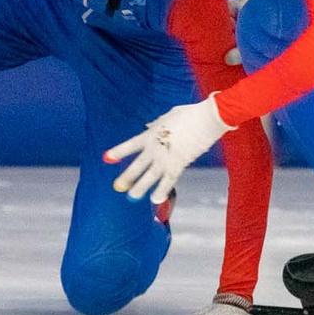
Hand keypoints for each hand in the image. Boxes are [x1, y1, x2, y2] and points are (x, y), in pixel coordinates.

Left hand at [105, 97, 229, 203]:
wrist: (206, 119)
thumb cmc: (190, 114)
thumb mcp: (169, 116)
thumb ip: (157, 124)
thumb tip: (149, 126)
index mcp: (151, 134)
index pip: (130, 145)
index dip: (119, 152)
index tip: (107, 157)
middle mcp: (155, 148)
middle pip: (137, 165)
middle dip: (127, 177)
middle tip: (117, 186)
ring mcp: (166, 158)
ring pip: (149, 177)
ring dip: (140, 188)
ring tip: (132, 197)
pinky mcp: (179, 165)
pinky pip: (168, 182)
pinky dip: (162, 191)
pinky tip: (155, 200)